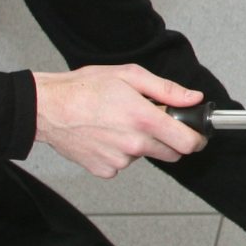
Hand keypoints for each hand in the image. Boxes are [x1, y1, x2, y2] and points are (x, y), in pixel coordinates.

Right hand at [33, 64, 204, 177]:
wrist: (48, 108)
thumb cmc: (83, 89)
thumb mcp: (129, 75)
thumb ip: (166, 89)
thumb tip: (192, 98)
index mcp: (143, 119)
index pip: (187, 143)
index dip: (197, 139)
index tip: (197, 135)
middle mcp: (133, 144)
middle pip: (171, 154)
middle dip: (169, 139)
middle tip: (150, 121)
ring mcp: (119, 160)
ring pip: (145, 156)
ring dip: (140, 143)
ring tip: (118, 122)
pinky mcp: (104, 169)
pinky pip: (123, 163)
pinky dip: (120, 152)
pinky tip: (105, 135)